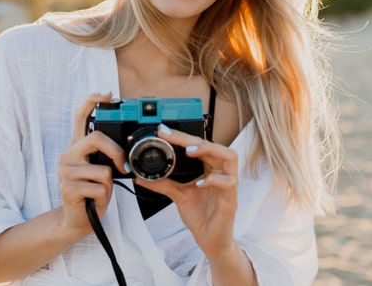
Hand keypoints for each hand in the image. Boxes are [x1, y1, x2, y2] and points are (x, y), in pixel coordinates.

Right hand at [57, 92, 126, 237]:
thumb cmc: (93, 192)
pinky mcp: (68, 189)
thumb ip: (106, 154)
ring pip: (102, 170)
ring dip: (108, 184)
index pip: (80, 118)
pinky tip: (93, 200)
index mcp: (76, 148)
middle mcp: (67, 155)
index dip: (91, 103)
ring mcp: (65, 172)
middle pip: (95, 139)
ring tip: (99, 191)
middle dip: (115, 152)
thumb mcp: (101, 169)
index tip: (106, 94)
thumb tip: (124, 146)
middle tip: (122, 166)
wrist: (79, 220)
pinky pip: (99, 187)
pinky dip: (103, 196)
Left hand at [137, 124, 239, 258]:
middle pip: (213, 145)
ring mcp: (229, 184)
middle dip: (191, 139)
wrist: (211, 240)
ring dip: (209, 151)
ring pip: (230, 156)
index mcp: (211, 168)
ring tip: (190, 152)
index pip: (200, 145)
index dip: (182, 136)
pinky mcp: (231, 200)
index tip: (162, 131)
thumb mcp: (178, 195)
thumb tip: (140, 177)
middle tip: (170, 135)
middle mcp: (222, 172)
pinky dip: (214, 180)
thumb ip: (162, 184)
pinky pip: (228, 183)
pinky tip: (199, 184)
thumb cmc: (201, 215)